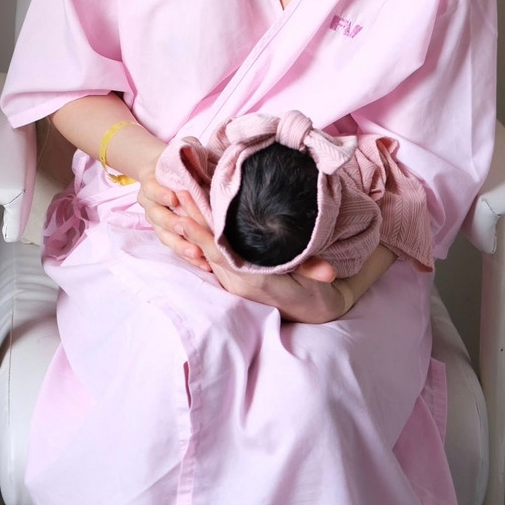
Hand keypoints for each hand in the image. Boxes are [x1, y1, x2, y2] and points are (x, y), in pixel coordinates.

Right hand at [134, 149, 212, 272]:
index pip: (153, 188)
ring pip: (165, 236)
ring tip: (197, 254)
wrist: (166, 169)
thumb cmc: (180, 158)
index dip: (161, 193)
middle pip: (158, 217)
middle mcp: (150, 203)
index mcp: (151, 181)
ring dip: (181, 246)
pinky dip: (188, 255)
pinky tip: (203, 264)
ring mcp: (158, 220)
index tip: (174, 197)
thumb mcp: (184, 147)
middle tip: (187, 229)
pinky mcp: (169, 233)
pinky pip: (176, 246)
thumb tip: (202, 150)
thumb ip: (189, 149)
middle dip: (173, 224)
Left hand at [175, 191, 348, 323]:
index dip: (202, 232)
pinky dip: (204, 234)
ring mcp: (234, 279)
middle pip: (206, 247)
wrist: (314, 313)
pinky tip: (198, 217)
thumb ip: (314, 274)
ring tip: (180, 197)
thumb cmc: (314, 297)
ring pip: (208, 249)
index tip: (186, 211)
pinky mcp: (236, 275)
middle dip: (191, 218)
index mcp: (251, 281)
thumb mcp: (314, 285)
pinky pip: (215, 253)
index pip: (218, 253)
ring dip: (194, 224)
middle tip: (177, 191)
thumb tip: (327, 271)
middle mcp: (236, 281)